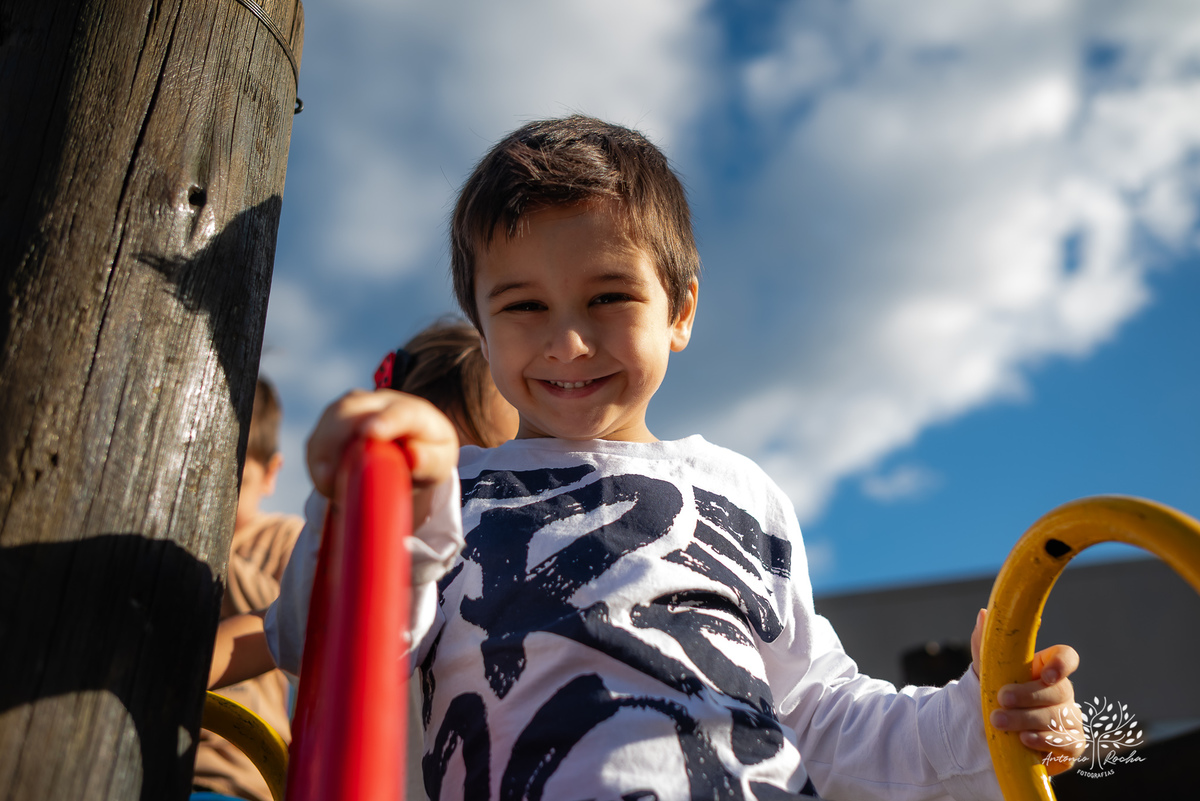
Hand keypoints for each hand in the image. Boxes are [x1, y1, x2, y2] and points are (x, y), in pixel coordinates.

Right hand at [306, 389, 458, 498]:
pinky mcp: (332, 423)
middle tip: (334, 477)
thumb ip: (431, 460)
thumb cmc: (427, 455)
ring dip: (324, 453)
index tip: (369, 433)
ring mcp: (353, 409)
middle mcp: (380, 402)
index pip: (401, 412)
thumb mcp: (439, 463)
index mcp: (414, 411)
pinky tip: (328, 483)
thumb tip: (414, 457)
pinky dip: (317, 462)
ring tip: (331, 485)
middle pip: (351, 409)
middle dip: (338, 438)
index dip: (386, 421)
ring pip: (329, 421)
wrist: (410, 447)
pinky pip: (317, 440)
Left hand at [970, 609, 1084, 775]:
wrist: (995, 728)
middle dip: (1028, 696)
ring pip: (1058, 718)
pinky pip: (1066, 744)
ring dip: (1027, 719)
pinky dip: (1045, 741)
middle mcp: (1064, 692)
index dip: (1062, 664)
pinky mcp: (1070, 745)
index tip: (1044, 674)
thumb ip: (986, 643)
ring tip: (1000, 721)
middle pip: (1058, 691)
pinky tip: (1025, 739)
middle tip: (1001, 699)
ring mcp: (1070, 718)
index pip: (1067, 657)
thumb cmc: (996, 692)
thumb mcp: (988, 668)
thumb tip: (984, 614)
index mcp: (1048, 667)